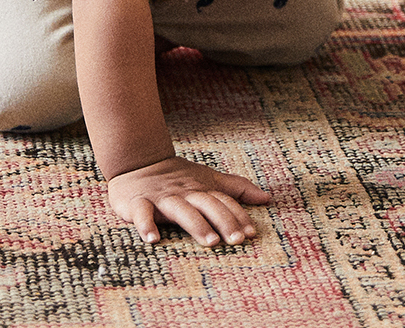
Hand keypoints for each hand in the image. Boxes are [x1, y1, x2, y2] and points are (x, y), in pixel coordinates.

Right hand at [104, 156, 272, 247]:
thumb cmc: (177, 177)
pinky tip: (152, 239)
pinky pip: (141, 213)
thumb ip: (237, 188)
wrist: (136, 161)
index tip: (251, 234)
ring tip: (209, 242)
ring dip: (196, 225)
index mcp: (201, 188)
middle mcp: (184, 192)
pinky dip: (145, 225)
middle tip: (236, 240)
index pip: (223, 201)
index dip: (238, 216)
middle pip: (207, 205)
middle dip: (223, 221)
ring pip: (181, 210)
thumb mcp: (208, 179)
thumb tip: (267, 198)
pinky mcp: (137, 202)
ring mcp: (161, 197)